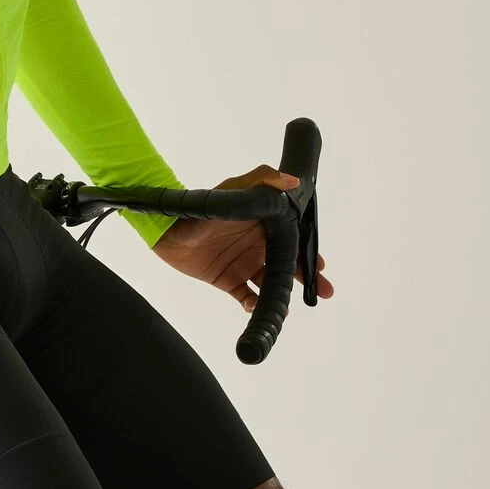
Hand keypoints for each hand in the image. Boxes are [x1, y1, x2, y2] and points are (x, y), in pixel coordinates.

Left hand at [150, 163, 332, 310]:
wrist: (166, 227)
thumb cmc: (202, 204)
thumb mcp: (234, 189)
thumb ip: (262, 180)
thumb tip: (293, 182)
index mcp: (263, 225)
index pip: (292, 240)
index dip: (308, 253)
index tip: (322, 266)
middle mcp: (257, 245)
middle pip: (287, 264)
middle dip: (305, 278)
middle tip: (323, 291)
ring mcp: (243, 263)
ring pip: (270, 284)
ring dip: (281, 296)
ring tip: (286, 307)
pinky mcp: (227, 279)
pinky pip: (246, 297)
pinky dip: (254, 305)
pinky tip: (257, 308)